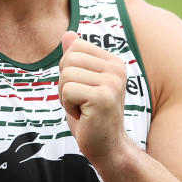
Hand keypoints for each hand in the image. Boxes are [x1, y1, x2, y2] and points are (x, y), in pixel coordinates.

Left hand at [58, 31, 132, 165]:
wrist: (108, 148)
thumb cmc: (92, 116)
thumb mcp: (83, 83)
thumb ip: (76, 59)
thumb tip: (67, 33)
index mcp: (114, 62)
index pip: (75, 47)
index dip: (69, 70)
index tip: (83, 90)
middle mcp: (116, 69)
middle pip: (68, 59)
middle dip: (65, 83)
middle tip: (81, 102)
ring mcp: (112, 82)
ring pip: (66, 75)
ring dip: (66, 96)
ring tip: (83, 109)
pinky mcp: (103, 97)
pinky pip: (67, 90)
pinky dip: (68, 106)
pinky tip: (84, 116)